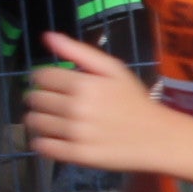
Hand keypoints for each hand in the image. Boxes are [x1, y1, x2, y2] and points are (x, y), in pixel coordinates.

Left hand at [26, 34, 175, 173]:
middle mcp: (76, 108)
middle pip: (34, 99)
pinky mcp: (75, 155)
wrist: (159, 137)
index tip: (57, 85)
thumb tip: (48, 36)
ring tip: (59, 121)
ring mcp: (75, 133)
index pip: (40, 76)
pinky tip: (59, 137)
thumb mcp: (114, 70)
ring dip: (41, 120)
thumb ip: (80, 52)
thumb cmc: (134, 101)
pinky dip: (44, 142)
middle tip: (60, 104)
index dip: (45, 79)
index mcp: (84, 84)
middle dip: (42, 99)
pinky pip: (41, 146)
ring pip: (34, 122)